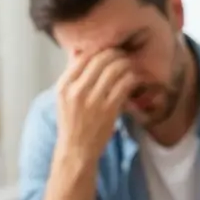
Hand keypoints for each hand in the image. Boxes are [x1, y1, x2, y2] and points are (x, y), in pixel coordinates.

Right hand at [55, 49, 137, 163]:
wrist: (77, 149)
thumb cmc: (72, 123)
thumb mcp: (64, 97)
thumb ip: (72, 74)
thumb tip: (78, 50)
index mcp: (63, 85)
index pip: (83, 57)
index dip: (100, 49)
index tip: (110, 50)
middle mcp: (76, 91)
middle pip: (100, 60)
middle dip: (116, 54)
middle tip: (124, 55)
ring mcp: (93, 100)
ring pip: (114, 70)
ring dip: (126, 64)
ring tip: (131, 65)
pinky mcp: (109, 110)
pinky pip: (124, 85)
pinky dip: (132, 78)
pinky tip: (136, 78)